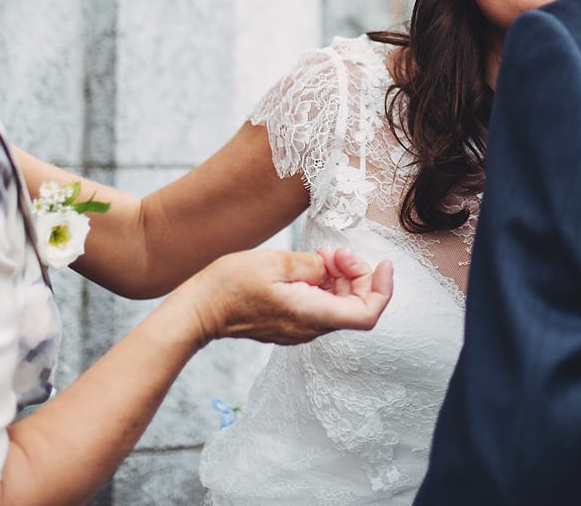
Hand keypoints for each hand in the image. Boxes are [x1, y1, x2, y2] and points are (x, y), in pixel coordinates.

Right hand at [181, 248, 392, 346]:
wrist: (197, 311)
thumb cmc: (229, 286)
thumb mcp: (276, 262)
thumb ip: (314, 265)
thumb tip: (330, 268)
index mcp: (311, 315)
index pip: (366, 314)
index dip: (382, 290)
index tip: (383, 264)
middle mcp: (309, 329)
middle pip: (355, 306)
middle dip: (356, 274)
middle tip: (335, 251)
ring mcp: (299, 329)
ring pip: (338, 304)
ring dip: (339, 277)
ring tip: (321, 254)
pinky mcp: (289, 323)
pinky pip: (320, 305)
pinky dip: (324, 284)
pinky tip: (310, 265)